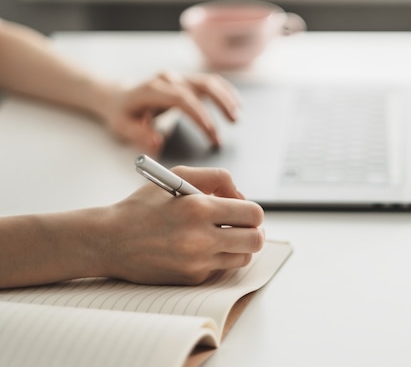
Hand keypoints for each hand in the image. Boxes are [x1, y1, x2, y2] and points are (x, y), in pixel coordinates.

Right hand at [98, 166, 263, 285]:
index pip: (252, 214)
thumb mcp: (177, 177)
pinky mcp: (191, 278)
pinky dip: (217, 258)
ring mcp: (196, 262)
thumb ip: (217, 178)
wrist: (109, 241)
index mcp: (198, 208)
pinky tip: (201, 249)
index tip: (245, 211)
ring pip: (243, 257)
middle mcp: (200, 238)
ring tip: (225, 236)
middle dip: (255, 232)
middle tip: (246, 228)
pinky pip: (220, 268)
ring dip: (239, 246)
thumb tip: (242, 197)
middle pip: (255, 240)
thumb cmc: (144, 205)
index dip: (253, 212)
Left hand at [102, 71, 239, 154]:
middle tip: (233, 121)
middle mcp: (169, 79)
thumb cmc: (123, 113)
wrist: (119, 95)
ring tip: (236, 117)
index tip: (211, 132)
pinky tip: (236, 105)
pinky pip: (210, 82)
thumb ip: (139, 134)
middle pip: (201, 84)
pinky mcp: (187, 81)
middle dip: (220, 102)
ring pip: (209, 82)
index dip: (199, 114)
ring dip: (226, 98)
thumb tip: (157, 143)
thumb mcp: (122, 126)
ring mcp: (179, 78)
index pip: (182, 98)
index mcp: (153, 89)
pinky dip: (225, 92)